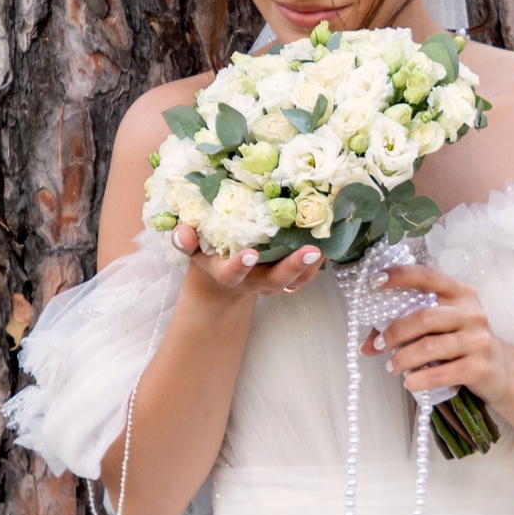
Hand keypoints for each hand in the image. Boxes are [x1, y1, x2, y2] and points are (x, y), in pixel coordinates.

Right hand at [172, 223, 326, 302]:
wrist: (223, 271)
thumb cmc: (208, 250)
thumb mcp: (192, 245)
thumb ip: (186, 240)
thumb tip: (183, 232)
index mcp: (226, 273)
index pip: (231, 274)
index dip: (239, 266)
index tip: (250, 254)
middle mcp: (253, 281)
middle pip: (275, 281)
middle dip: (292, 268)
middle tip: (309, 251)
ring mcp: (273, 282)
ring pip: (295, 282)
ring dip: (312, 267)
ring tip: (327, 247)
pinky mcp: (288, 278)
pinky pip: (306, 277)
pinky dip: (319, 264)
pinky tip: (330, 243)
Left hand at [360, 265, 513, 402]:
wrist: (502, 370)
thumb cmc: (462, 343)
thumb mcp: (441, 328)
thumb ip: (406, 329)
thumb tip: (366, 346)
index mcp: (460, 293)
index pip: (428, 277)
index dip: (400, 276)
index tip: (375, 280)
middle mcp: (471, 312)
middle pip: (424, 317)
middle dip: (394, 332)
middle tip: (378, 346)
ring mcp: (477, 339)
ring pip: (430, 346)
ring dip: (403, 358)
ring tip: (392, 366)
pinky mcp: (479, 366)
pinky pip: (442, 372)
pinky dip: (420, 379)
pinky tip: (410, 381)